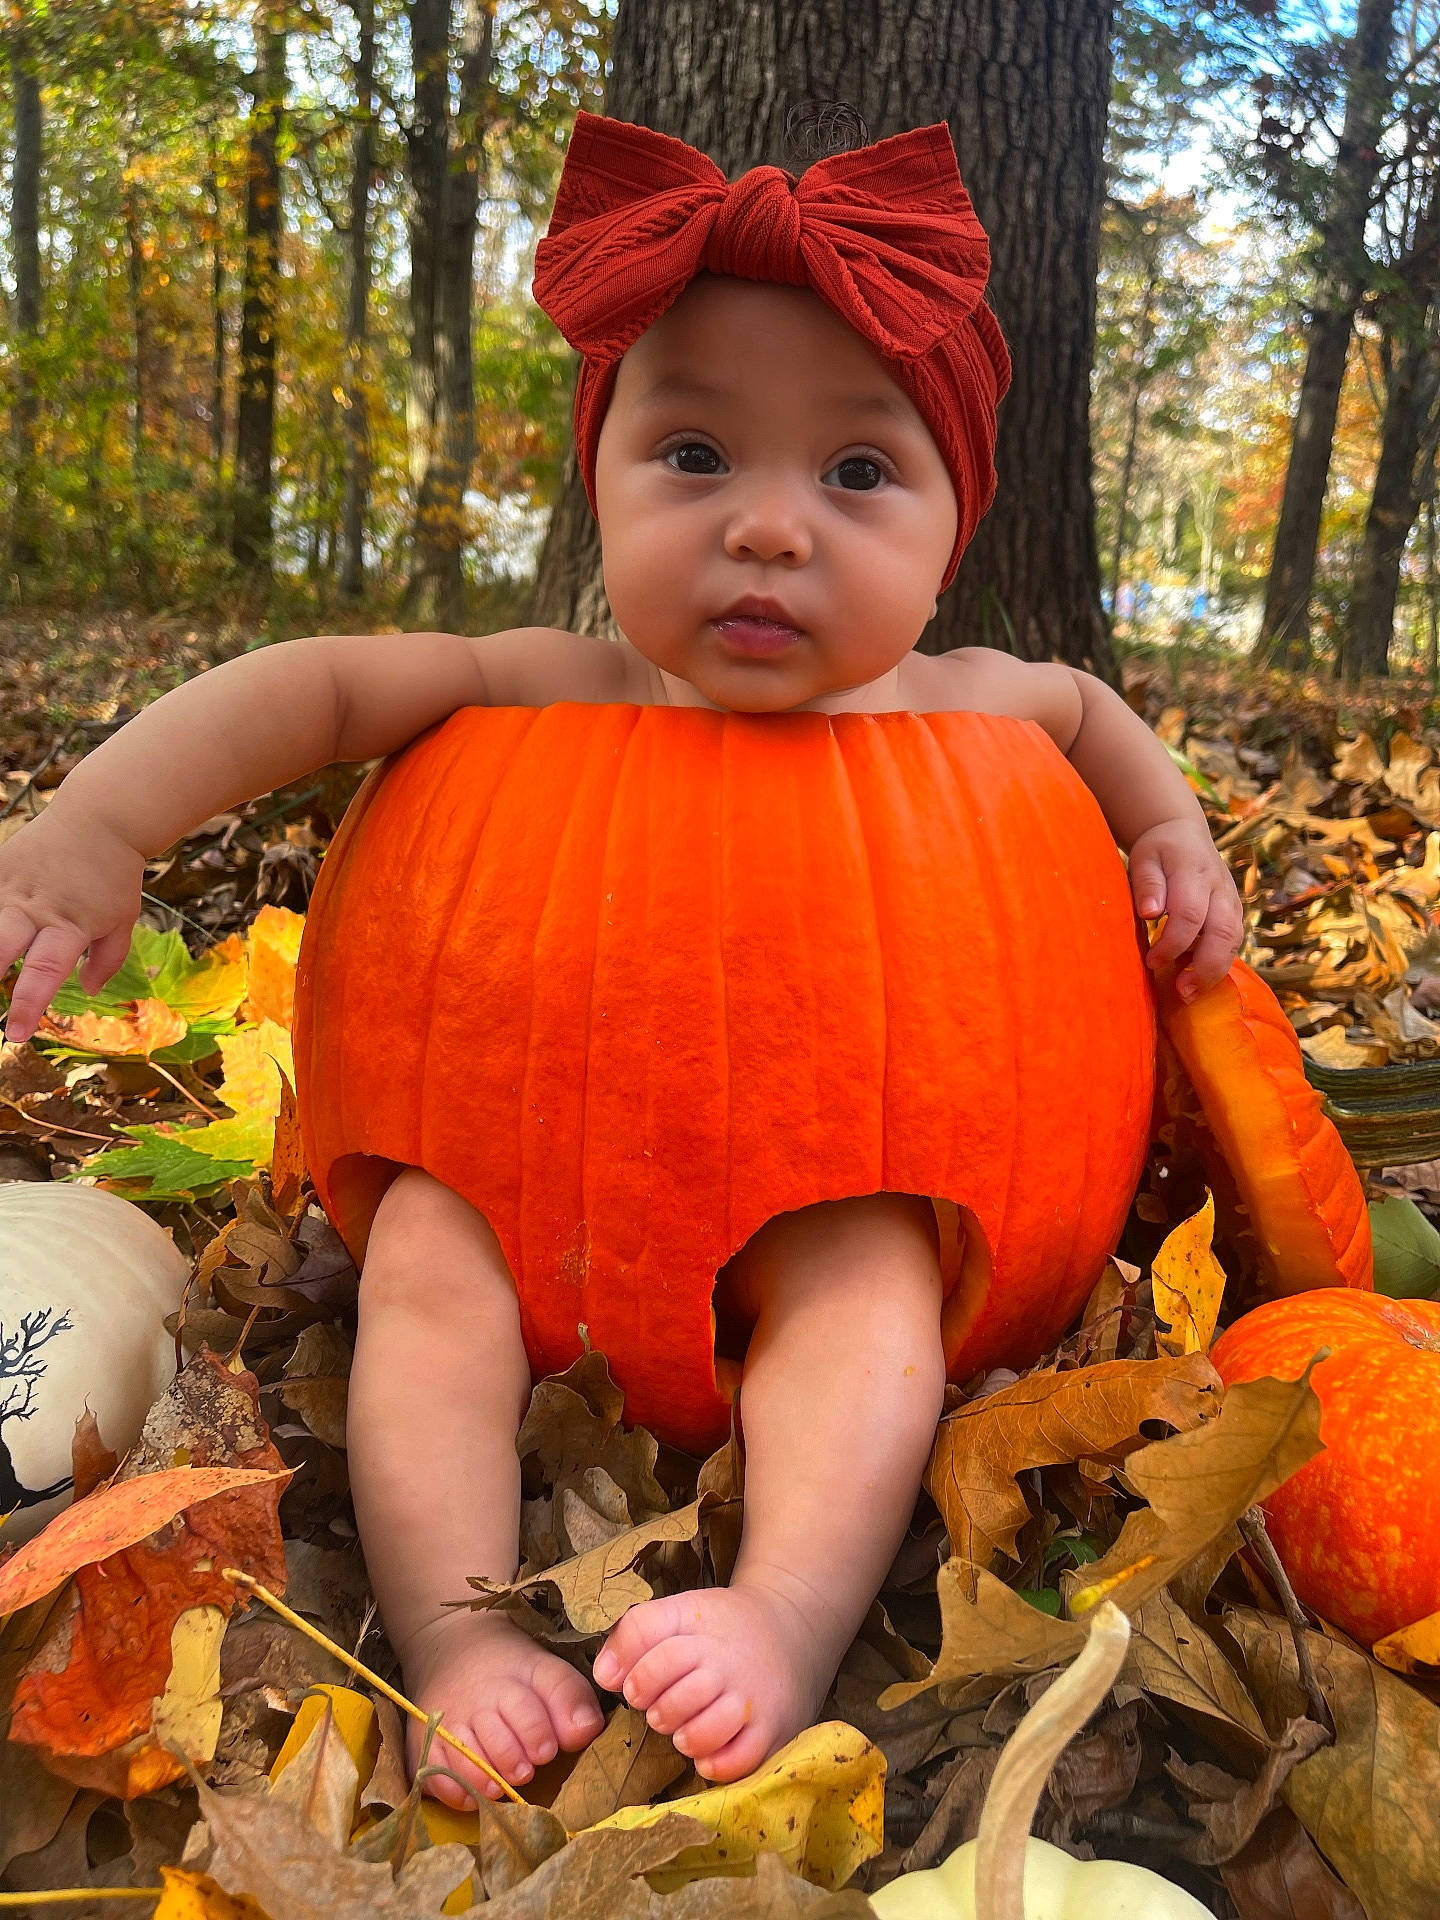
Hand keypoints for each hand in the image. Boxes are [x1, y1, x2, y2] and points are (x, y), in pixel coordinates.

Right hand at [0, 805, 145, 1043]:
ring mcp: (11, 885)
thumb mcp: (122, 919)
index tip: (16, 1035)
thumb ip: (107, 959)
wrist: (101, 818)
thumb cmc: (113, 875)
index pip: (44, 972)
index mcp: (70, 924)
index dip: (27, 1006)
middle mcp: (34, 906)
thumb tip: (86, 990)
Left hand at [1128, 817, 1243, 998]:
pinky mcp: (1234, 912)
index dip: (1172, 943)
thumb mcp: (1144, 857)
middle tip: (1182, 991)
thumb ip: (1147, 883)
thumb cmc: (1158, 850)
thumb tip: (1150, 912)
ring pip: (1233, 940)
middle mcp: (1220, 888)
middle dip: (1204, 967)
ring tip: (1189, 993)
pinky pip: (1233, 942)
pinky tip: (1197, 979)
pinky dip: (1217, 963)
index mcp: (1194, 872)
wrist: (1185, 835)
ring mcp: (1232, 900)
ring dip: (1214, 971)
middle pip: (1223, 932)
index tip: (1151, 961)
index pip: (1190, 913)